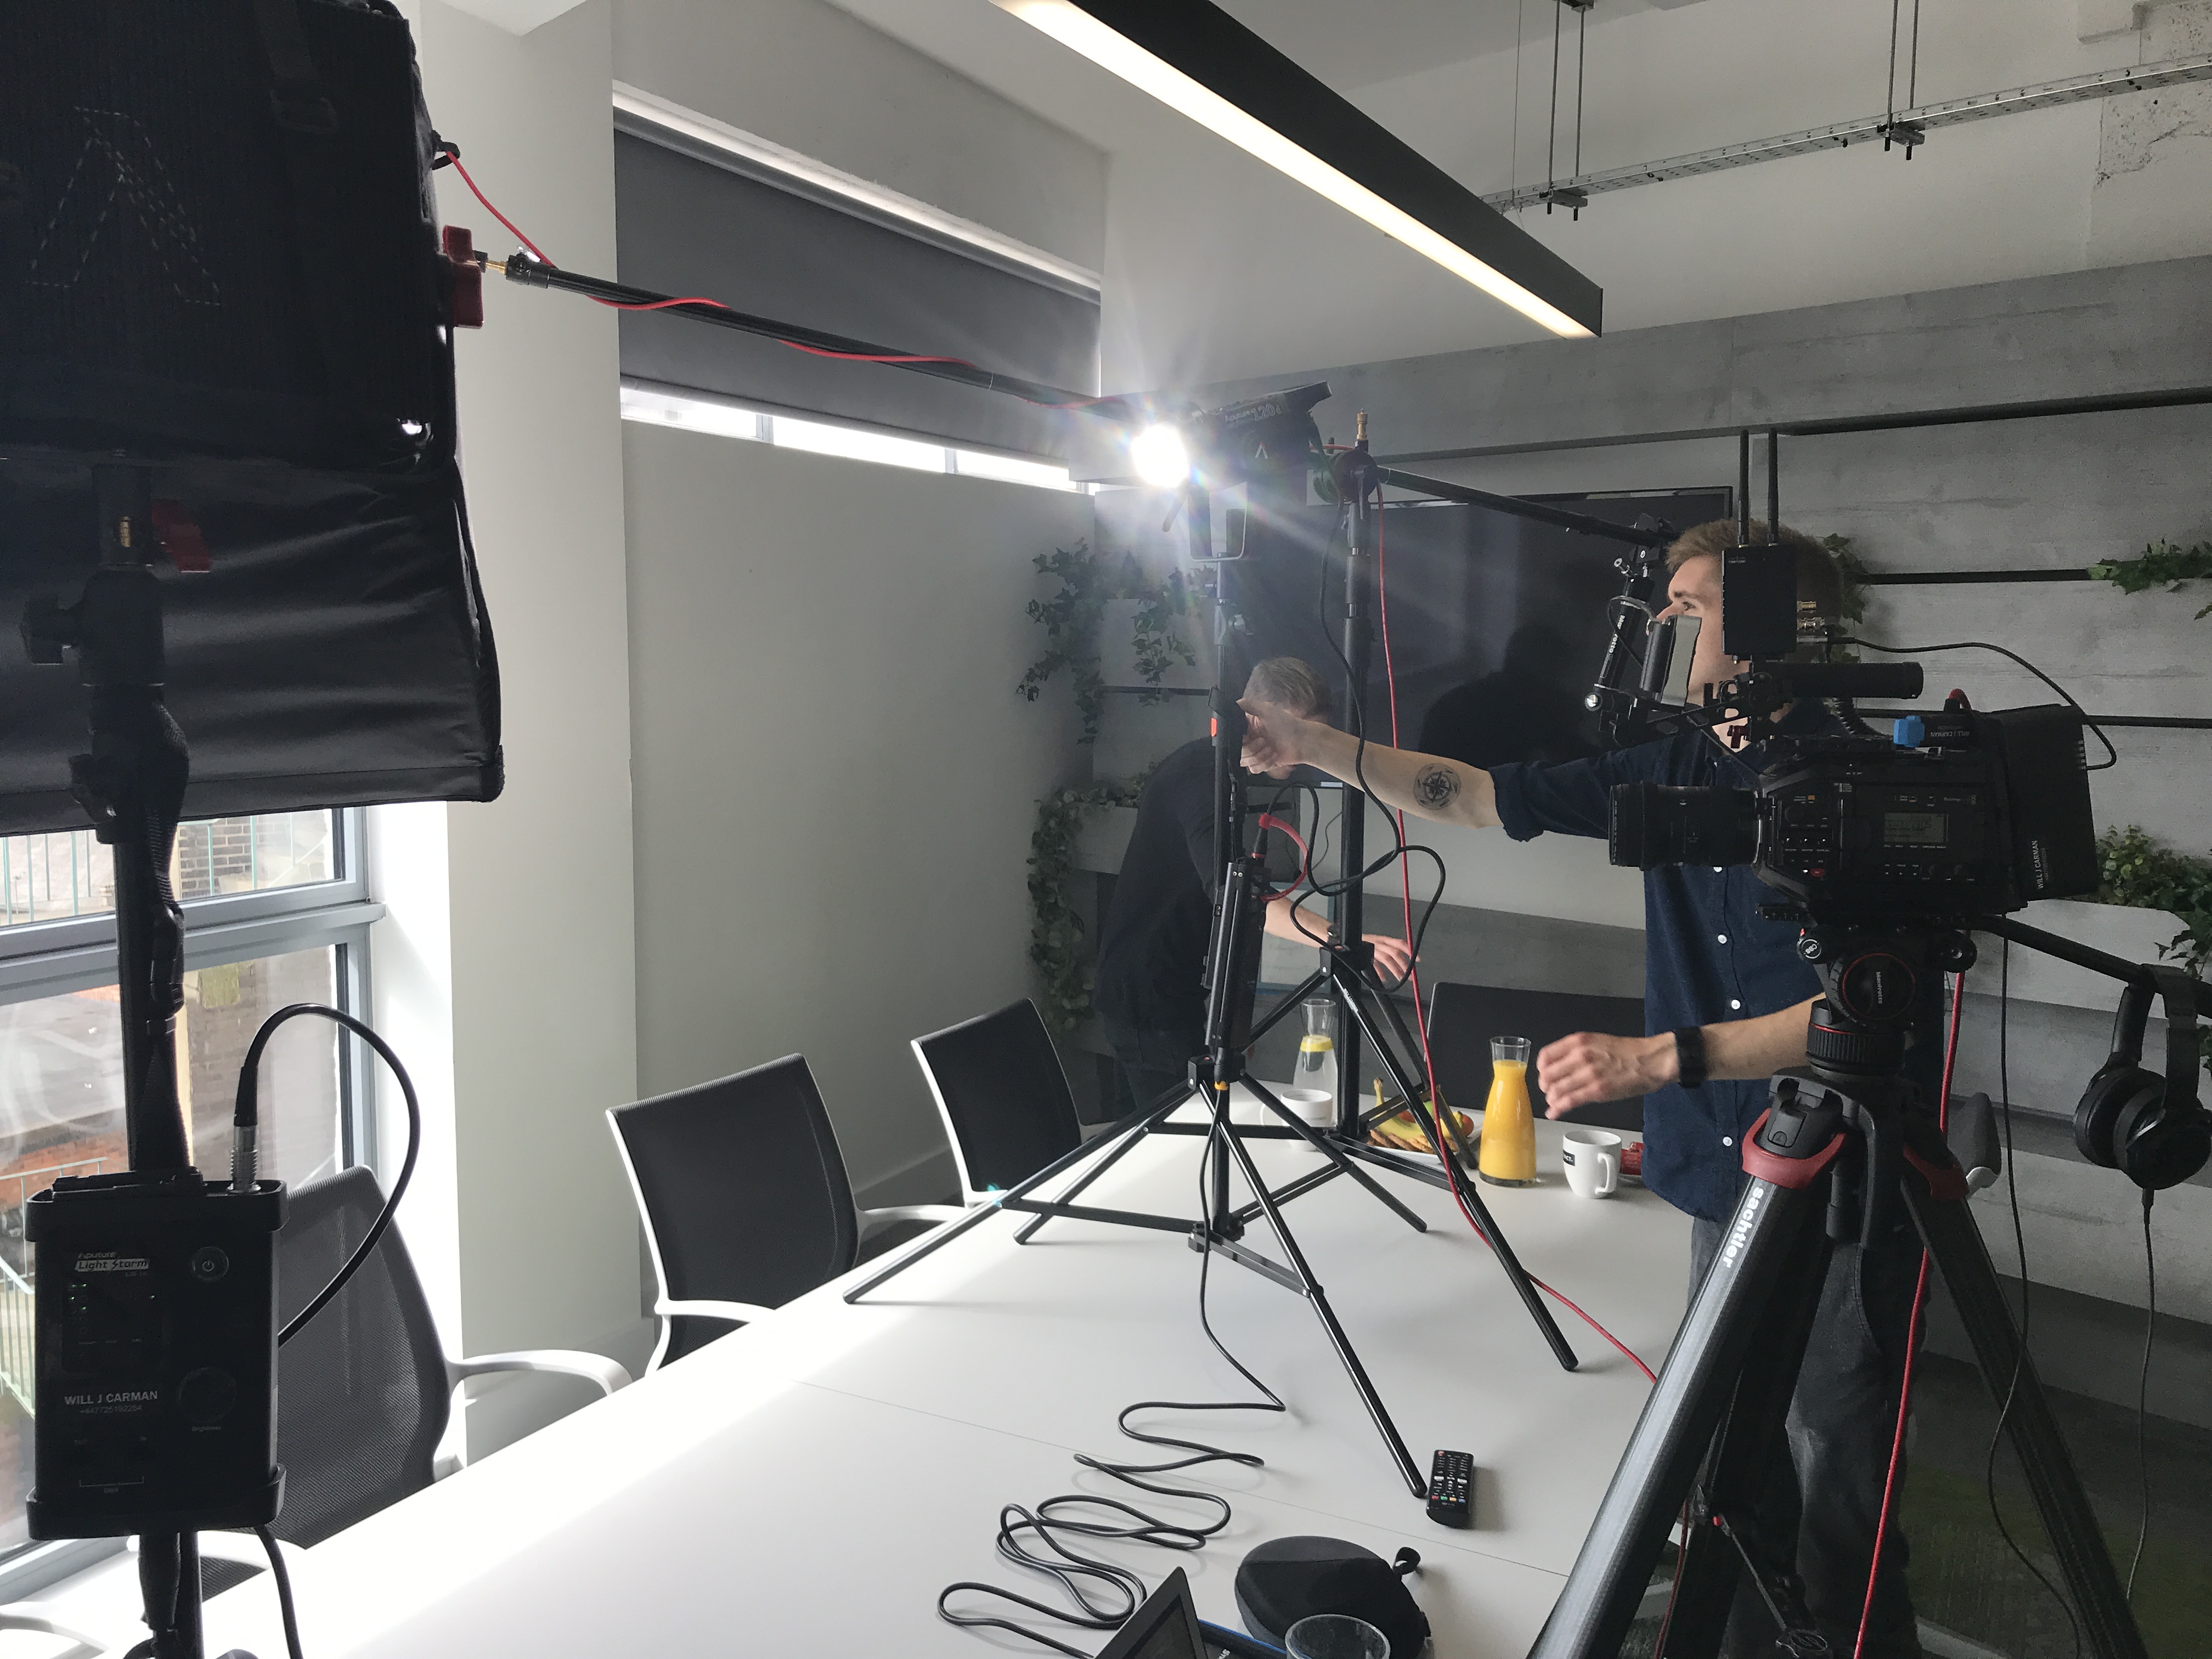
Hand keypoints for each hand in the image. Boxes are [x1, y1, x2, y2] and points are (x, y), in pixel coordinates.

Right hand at [1238, 698, 1313, 772]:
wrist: (1303, 741)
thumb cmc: (1287, 724)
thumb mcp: (1267, 710)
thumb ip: (1249, 705)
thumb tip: (1235, 702)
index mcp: (1248, 727)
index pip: (1232, 735)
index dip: (1236, 738)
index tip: (1245, 736)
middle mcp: (1250, 740)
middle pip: (1237, 751)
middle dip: (1250, 748)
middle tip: (1263, 741)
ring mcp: (1256, 752)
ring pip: (1244, 761)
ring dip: (1258, 756)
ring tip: (1270, 749)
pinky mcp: (1263, 763)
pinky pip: (1254, 769)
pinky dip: (1264, 764)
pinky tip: (1274, 756)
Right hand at [1364, 934, 1412, 983]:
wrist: (1347, 942)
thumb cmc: (1362, 943)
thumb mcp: (1376, 943)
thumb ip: (1388, 948)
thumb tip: (1402, 957)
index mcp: (1383, 939)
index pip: (1399, 943)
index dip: (1409, 950)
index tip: (1417, 959)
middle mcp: (1379, 943)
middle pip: (1394, 952)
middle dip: (1403, 964)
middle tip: (1409, 974)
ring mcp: (1372, 949)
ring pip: (1386, 958)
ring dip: (1395, 969)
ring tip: (1400, 977)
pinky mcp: (1364, 955)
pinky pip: (1373, 964)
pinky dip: (1379, 972)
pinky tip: (1384, 979)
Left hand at [1536, 1031, 1676, 1116]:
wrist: (1651, 1060)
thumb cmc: (1628, 1052)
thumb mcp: (1598, 1042)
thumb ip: (1578, 1051)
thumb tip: (1562, 1065)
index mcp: (1579, 1042)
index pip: (1546, 1056)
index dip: (1541, 1069)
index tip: (1543, 1075)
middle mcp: (1580, 1056)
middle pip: (1547, 1075)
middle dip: (1545, 1086)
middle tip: (1549, 1091)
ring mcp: (1587, 1074)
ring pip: (1556, 1090)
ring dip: (1552, 1099)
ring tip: (1553, 1104)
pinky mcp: (1596, 1090)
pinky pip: (1568, 1101)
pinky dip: (1557, 1109)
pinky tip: (1554, 1113)